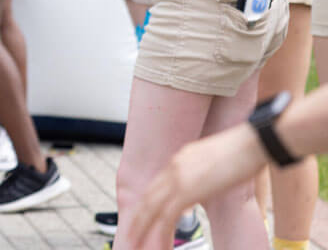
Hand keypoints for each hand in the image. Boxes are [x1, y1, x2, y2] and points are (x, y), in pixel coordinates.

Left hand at [123, 125, 264, 248]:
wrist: (253, 143)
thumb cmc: (244, 152)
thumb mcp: (215, 162)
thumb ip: (202, 175)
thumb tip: (203, 187)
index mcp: (179, 160)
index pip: (154, 187)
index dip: (145, 205)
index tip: (140, 218)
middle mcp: (173, 168)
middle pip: (147, 199)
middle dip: (137, 220)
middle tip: (130, 236)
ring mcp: (178, 179)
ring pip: (152, 210)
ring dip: (144, 231)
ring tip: (138, 246)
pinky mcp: (187, 191)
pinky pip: (167, 217)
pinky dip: (161, 233)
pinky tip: (160, 246)